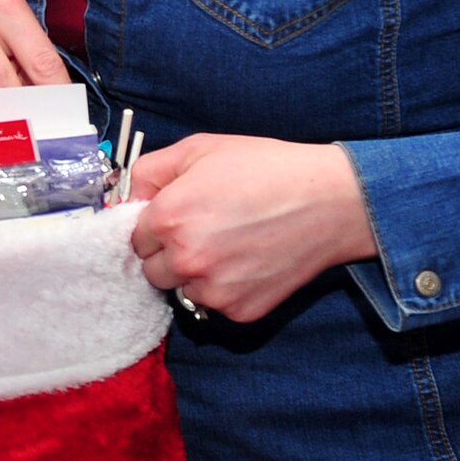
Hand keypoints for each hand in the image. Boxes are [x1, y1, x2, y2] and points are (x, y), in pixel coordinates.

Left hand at [128, 134, 378, 322]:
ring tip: (229, 244)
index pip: (135, 237)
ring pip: (182, 289)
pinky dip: (224, 288)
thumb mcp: (199, 149)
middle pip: (151, 270)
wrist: (328, 200)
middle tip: (203, 230)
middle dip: (168, 252)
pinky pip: (214, 304)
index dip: (154, 224)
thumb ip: (151, 171)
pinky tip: (247, 260)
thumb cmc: (266, 169)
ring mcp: (213, 290)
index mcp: (168, 218)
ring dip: (194, 274)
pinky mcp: (240, 311)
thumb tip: (131, 196)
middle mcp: (185, 260)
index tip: (177, 216)